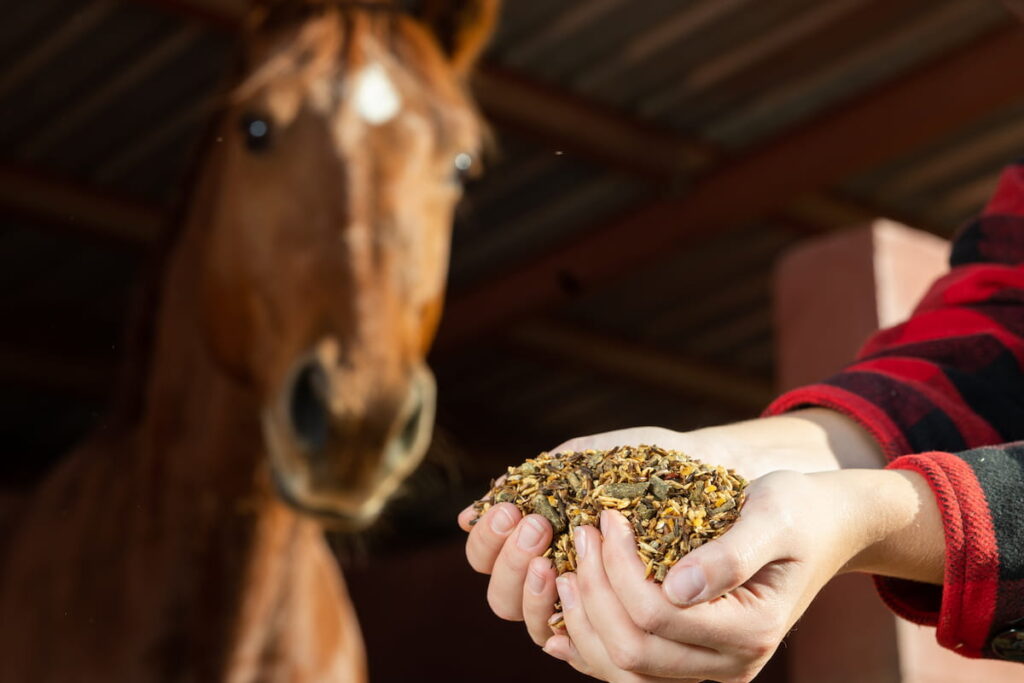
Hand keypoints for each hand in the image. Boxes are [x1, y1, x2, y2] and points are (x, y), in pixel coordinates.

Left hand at [457, 410, 885, 650]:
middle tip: (582, 535)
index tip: (606, 516)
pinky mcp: (691, 661)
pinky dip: (591, 639)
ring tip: (569, 565)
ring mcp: (709, 670)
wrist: (823, 527)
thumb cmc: (797, 509)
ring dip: (585, 619)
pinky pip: (627, 668)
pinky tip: (572, 600)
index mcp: (751, 629)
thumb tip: (678, 587)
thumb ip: (731, 553)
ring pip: (621, 670)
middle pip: (632, 650)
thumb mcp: (773, 515)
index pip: (657, 615)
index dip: (618, 568)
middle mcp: (730, 664)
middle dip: (595, 590)